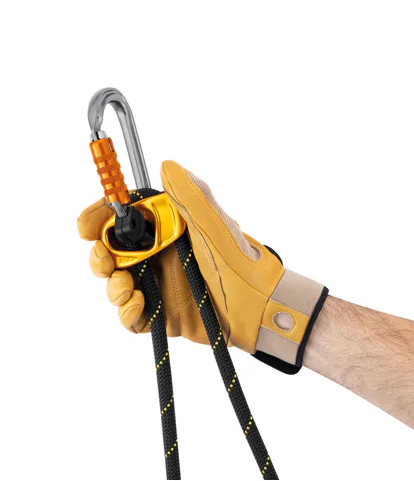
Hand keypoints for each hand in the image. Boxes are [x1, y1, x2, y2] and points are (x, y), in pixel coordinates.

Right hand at [77, 161, 327, 371]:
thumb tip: (167, 164)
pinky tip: (138, 304)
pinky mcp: (163, 315)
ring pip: (116, 285)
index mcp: (167, 230)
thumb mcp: (216, 225)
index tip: (86, 226)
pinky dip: (126, 312)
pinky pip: (131, 316)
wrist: (260, 307)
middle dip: (99, 256)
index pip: (123, 219)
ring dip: (112, 286)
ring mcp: (159, 286)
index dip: (100, 219)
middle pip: (111, 254)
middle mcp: (159, 257)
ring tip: (127, 286)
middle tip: (105, 259)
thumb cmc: (242, 262)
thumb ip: (192, 196)